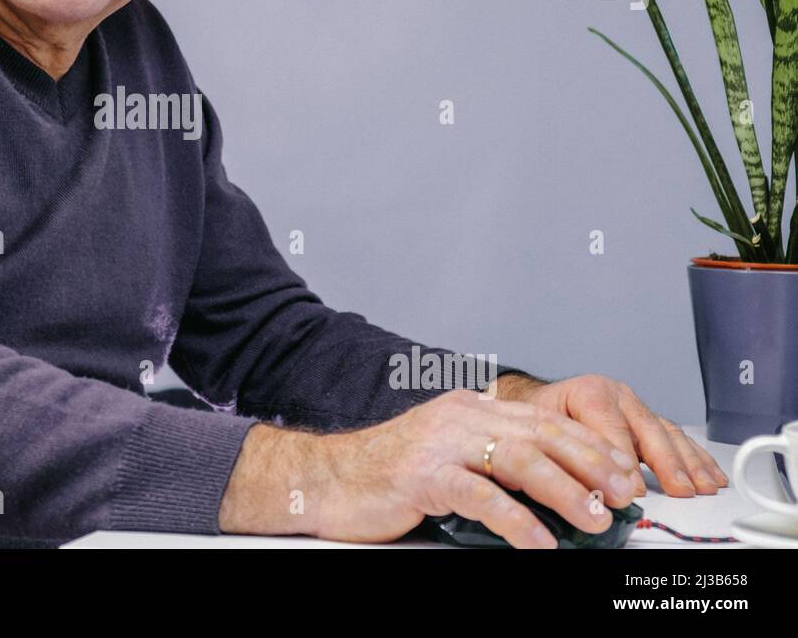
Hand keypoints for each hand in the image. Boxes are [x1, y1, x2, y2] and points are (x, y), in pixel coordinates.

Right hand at [301, 389, 641, 547]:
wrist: (327, 478)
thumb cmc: (388, 475)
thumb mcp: (449, 459)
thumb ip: (492, 465)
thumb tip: (554, 491)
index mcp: (470, 411)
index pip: (545, 421)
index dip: (591, 445)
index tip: (625, 470)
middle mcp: (459, 419)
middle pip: (541, 434)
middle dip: (591, 463)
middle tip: (626, 492)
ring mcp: (441, 445)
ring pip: (518, 460)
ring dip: (565, 490)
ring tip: (595, 518)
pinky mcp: (423, 476)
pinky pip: (480, 497)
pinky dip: (516, 521)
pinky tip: (538, 542)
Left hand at [492, 373, 728, 496]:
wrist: (537, 403)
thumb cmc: (537, 415)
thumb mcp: (540, 427)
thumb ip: (562, 451)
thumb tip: (582, 485)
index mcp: (590, 392)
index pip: (612, 428)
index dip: (625, 461)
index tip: (635, 489)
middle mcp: (617, 396)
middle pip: (648, 430)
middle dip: (667, 463)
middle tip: (680, 490)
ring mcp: (635, 407)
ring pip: (668, 434)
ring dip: (689, 463)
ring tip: (703, 487)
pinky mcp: (646, 420)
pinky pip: (677, 438)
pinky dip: (696, 458)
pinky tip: (710, 475)